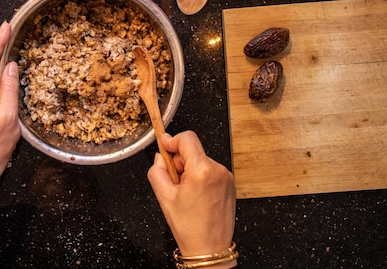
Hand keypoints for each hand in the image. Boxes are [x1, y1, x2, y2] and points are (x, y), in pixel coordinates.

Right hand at [147, 131, 235, 265]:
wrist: (209, 248)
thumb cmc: (189, 227)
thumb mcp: (163, 196)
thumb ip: (157, 169)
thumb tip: (161, 155)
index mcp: (202, 170)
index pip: (187, 138)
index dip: (172, 141)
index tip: (165, 147)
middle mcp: (218, 170)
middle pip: (193, 150)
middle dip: (179, 162)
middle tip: (175, 183)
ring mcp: (226, 176)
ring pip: (201, 161)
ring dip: (190, 170)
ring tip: (187, 193)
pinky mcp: (230, 183)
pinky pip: (210, 171)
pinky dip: (200, 177)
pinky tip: (197, 196)